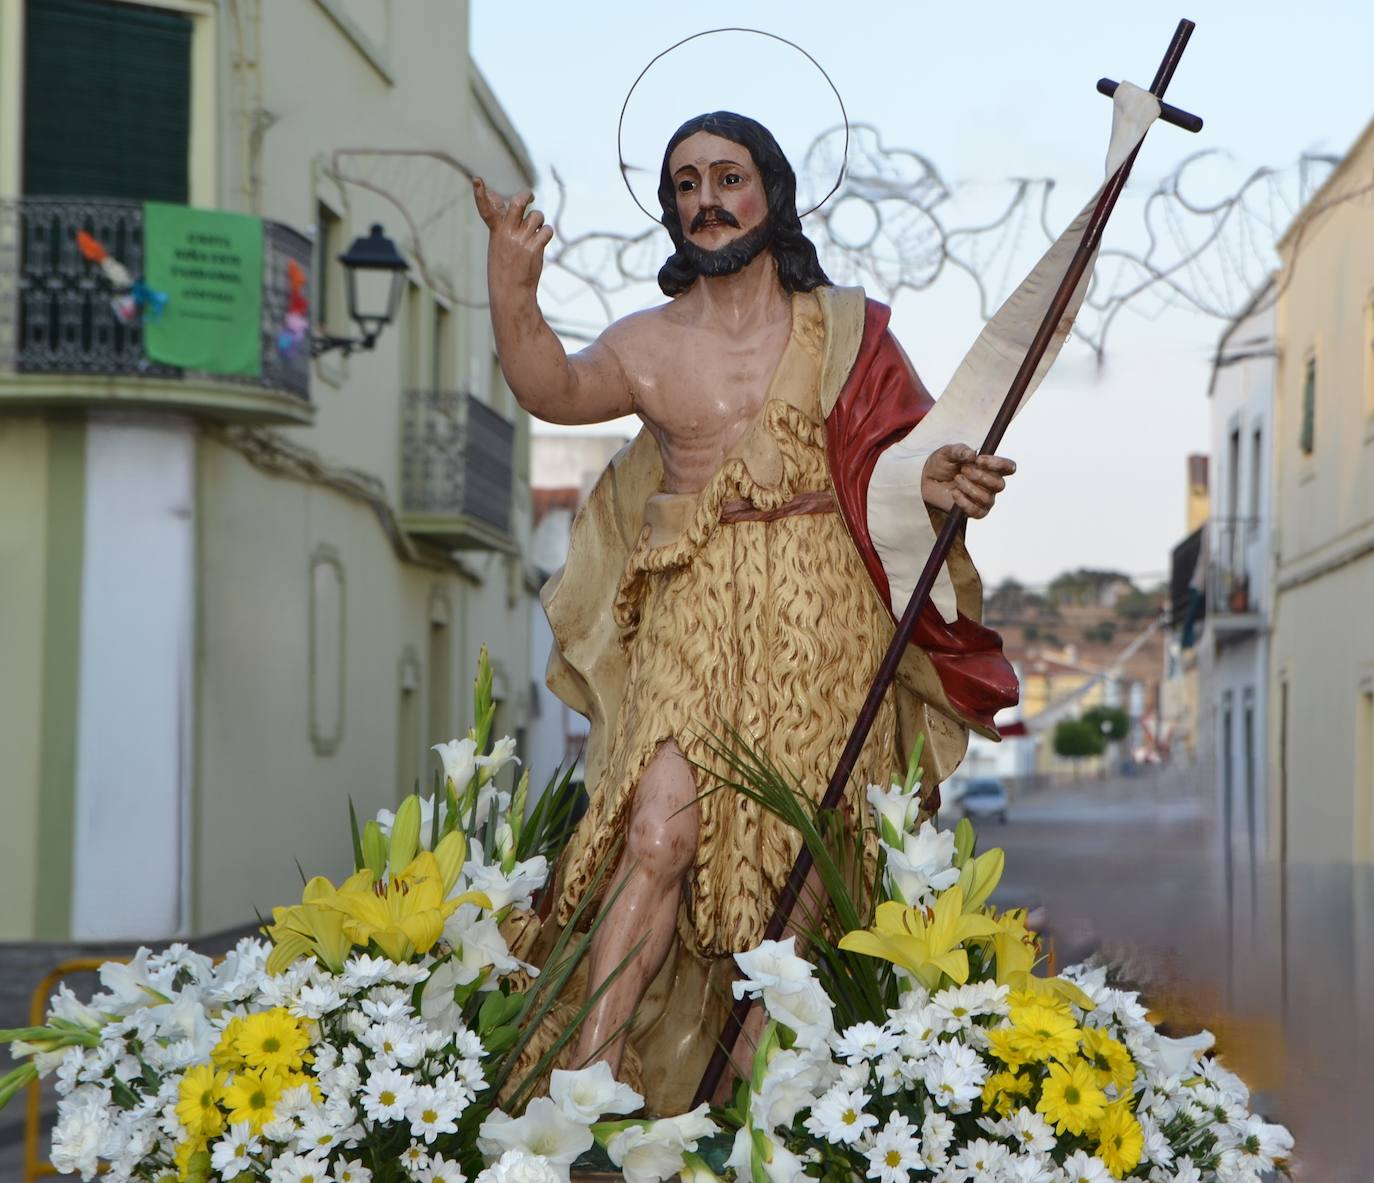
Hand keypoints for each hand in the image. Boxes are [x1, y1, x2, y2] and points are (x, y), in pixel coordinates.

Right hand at [473, 178, 552, 292]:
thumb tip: (499, 197)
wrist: (511, 291)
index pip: (486, 210)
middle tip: (530, 196)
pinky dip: (546, 234)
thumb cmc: (504, 265)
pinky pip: (547, 230)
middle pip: (518, 203)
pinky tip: (540, 243)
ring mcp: (522, 240)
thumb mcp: (497, 242)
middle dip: (526, 195)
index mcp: (496, 232)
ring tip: (533, 234)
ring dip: (539, 222)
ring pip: (537, 216)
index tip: (476, 180)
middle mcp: (508, 233)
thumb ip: (500, 220)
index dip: (480, 194)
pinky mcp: (535, 248)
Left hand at [921, 444, 1014, 518]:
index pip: (1009, 467)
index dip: (998, 464)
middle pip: (1000, 485)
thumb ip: (960, 451)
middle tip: (963, 470)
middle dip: (980, 477)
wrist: (927, 480)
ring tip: (956, 479)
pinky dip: (964, 502)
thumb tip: (972, 455)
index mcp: (990, 467)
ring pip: (987, 498)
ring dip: (970, 488)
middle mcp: (991, 484)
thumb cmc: (942, 464)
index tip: (979, 460)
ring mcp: (984, 499)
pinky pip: (977, 512)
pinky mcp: (974, 512)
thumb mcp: (948, 452)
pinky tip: (954, 493)